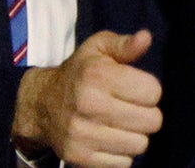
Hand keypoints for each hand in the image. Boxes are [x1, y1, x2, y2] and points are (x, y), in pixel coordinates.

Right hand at [12, 30, 161, 167]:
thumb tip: (145, 38)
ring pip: (140, 145)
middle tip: (132, 108)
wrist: (41, 104)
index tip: (136, 88)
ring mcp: (82, 134)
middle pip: (152, 121)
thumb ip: (125, 44)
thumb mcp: (98, 49)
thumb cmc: (80, 72)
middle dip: (147, 114)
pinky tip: (109, 138)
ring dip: (136, 135)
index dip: (149, 89)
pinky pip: (123, 163)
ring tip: (121, 123)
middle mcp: (89, 105)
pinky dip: (121, 153)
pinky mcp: (79, 157)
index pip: (153, 92)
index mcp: (97, 75)